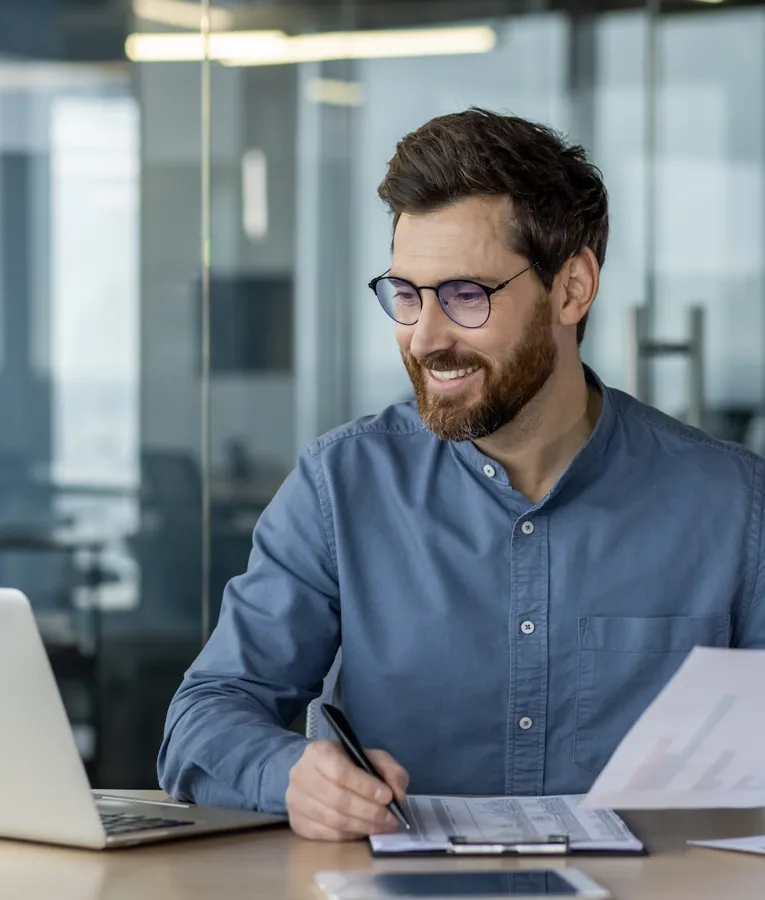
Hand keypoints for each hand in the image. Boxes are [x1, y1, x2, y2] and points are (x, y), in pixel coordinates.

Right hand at [286, 739, 408, 840]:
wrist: (312, 774)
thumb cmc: (344, 764)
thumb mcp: (368, 756)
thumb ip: (389, 769)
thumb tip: (398, 794)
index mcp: (319, 752)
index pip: (340, 772)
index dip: (365, 787)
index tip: (388, 797)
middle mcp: (301, 775)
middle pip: (337, 799)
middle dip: (369, 811)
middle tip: (390, 819)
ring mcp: (295, 801)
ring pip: (332, 820)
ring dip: (362, 826)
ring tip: (382, 827)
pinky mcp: (296, 822)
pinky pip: (326, 835)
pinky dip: (349, 836)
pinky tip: (363, 832)